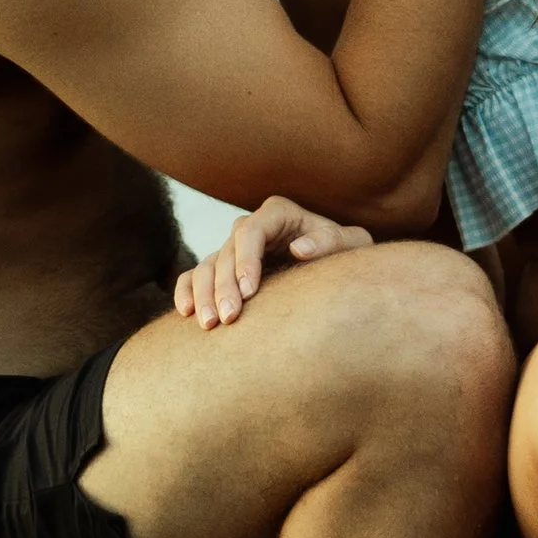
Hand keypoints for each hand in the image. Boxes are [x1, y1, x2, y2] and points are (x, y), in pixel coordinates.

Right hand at [174, 195, 373, 329]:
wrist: (334, 269)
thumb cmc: (346, 254)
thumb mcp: (351, 244)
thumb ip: (331, 242)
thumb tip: (299, 249)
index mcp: (279, 213)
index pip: (251, 231)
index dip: (246, 260)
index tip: (250, 292)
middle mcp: (252, 227)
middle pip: (226, 252)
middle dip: (223, 286)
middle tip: (228, 319)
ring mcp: (233, 249)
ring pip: (206, 266)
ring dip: (203, 294)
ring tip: (209, 324)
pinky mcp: (223, 269)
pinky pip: (193, 276)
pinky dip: (186, 292)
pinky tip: (186, 313)